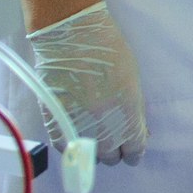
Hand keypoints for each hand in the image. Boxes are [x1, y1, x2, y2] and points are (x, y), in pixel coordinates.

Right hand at [27, 2, 147, 164]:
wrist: (72, 35)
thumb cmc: (108, 50)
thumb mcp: (132, 83)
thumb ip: (134, 112)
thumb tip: (137, 133)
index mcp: (128, 118)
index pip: (135, 151)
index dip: (133, 149)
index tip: (130, 147)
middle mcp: (104, 129)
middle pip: (111, 157)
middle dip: (114, 148)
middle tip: (110, 134)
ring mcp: (78, 129)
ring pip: (88, 156)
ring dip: (92, 147)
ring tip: (91, 129)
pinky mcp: (55, 124)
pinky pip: (66, 147)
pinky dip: (72, 141)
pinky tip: (75, 127)